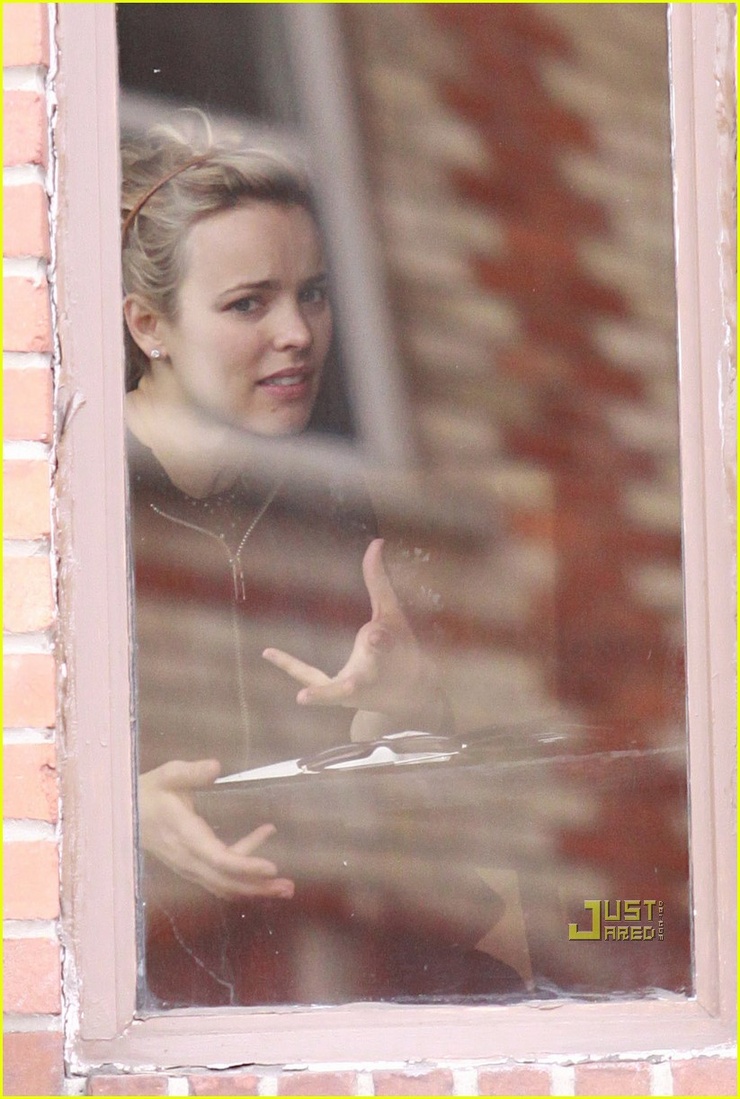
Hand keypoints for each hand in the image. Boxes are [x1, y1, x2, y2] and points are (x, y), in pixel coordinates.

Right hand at [138, 759, 294, 900]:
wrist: (124, 815)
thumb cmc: (149, 792)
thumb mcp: (167, 775)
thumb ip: (191, 772)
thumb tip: (215, 766)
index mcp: (185, 836)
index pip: (218, 859)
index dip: (245, 865)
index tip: (271, 867)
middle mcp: (189, 858)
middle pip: (226, 881)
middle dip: (258, 886)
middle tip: (288, 887)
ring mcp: (189, 866)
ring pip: (224, 884)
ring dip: (254, 887)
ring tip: (284, 886)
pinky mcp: (192, 866)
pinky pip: (220, 876)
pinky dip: (243, 872)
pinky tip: (261, 847)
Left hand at [263, 538, 441, 727]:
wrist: (407, 691)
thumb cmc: (399, 648)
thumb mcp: (392, 612)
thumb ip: (380, 580)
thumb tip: (376, 542)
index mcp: (390, 655)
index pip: (385, 647)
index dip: (380, 642)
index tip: (375, 636)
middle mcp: (373, 677)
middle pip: (367, 676)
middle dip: (359, 678)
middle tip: (354, 681)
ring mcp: (353, 690)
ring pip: (338, 692)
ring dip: (323, 696)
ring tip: (303, 697)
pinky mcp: (337, 693)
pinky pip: (312, 679)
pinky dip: (292, 667)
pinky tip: (268, 652)